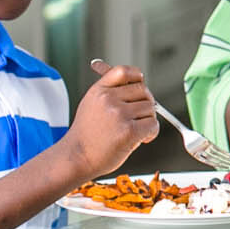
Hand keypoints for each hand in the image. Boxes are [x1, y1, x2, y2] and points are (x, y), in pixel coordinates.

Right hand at [66, 64, 159, 178]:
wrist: (76, 157)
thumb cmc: (88, 134)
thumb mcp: (92, 104)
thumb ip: (112, 91)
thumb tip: (137, 77)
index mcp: (99, 90)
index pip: (124, 71)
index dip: (137, 77)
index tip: (139, 87)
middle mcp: (108, 99)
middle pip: (144, 91)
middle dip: (146, 103)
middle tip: (138, 117)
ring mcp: (119, 114)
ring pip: (151, 108)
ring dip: (148, 120)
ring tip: (134, 131)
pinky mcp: (129, 131)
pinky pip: (153, 124)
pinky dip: (151, 133)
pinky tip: (140, 139)